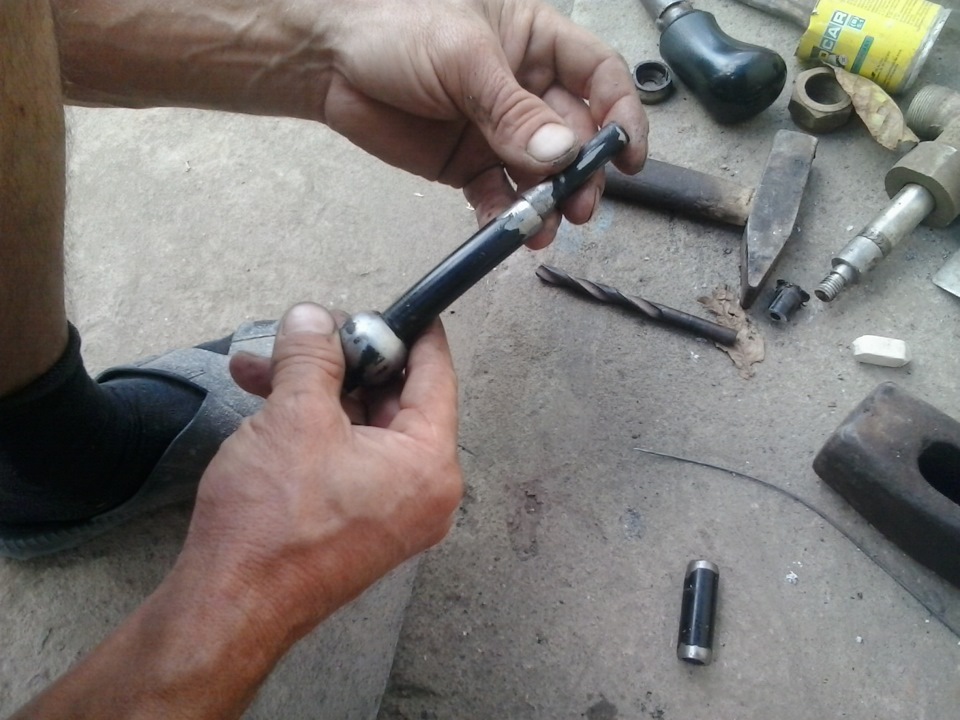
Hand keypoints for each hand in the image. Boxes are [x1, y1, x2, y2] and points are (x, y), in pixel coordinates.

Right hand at [179, 303, 462, 636]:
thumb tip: (313, 321)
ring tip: (264, 365)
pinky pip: (345, 457)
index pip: (435, 375)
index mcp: (429, 464)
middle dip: (343, 361)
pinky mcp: (357, 524)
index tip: (401, 306)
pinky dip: (311, 427)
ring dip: (314, 392)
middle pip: (394, 399)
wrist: (230, 605)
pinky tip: (266, 401)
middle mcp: (422, 491)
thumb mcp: (294, 416)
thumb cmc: (272, 526)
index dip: (413, 332)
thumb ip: (311, 357)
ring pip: (360, 426)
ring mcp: (391, 512)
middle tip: (310, 335)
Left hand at [320, 0, 647, 246]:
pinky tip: (509, 231)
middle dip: (583, 172)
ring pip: (541, 173)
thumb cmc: (394, 25)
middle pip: (576, 134)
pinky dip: (507, 216)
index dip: (621, 112)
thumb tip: (563, 154)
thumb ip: (512, 111)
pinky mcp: (468, 165)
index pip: (597, 75)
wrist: (328, 60)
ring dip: (550, 202)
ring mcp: (497, 130)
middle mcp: (525, 89)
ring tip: (546, 226)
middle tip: (580, 204)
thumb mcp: (461, 57)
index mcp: (534, 41)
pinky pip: (498, 195)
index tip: (628, 155)